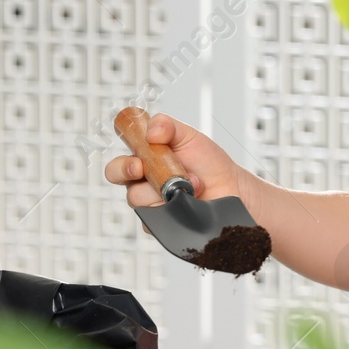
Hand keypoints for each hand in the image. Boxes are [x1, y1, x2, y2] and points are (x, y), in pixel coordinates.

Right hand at [103, 112, 254, 214]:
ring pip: (137, 198)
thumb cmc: (208, 162)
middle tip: (143, 169)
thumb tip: (151, 130)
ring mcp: (149, 201)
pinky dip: (172, 210)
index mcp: (145, 157)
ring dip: (164, 190)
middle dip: (126, 171)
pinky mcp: (159, 221)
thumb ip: (168, 127)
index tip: (137, 160)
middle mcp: (142, 179)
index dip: (121, 158)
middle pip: (117, 176)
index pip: (119, 156)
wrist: (231, 187)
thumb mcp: (189, 136)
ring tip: (191, 185)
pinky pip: (151, 220)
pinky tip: (188, 203)